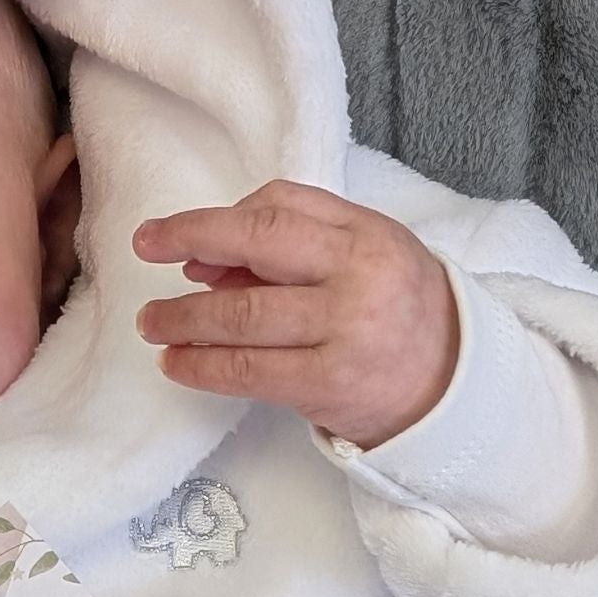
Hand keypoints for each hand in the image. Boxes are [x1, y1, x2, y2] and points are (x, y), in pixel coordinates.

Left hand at [132, 179, 458, 448]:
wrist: (450, 386)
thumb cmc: (395, 312)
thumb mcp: (361, 256)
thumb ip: (292, 243)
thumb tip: (203, 257)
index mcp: (367, 236)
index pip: (278, 210)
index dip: (212, 221)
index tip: (164, 235)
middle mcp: (358, 278)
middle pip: (258, 249)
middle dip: (189, 251)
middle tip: (146, 264)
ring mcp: (343, 332)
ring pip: (243, 317)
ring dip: (183, 321)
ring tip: (153, 326)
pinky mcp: (326, 384)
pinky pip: (247, 372)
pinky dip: (202, 367)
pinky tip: (177, 363)